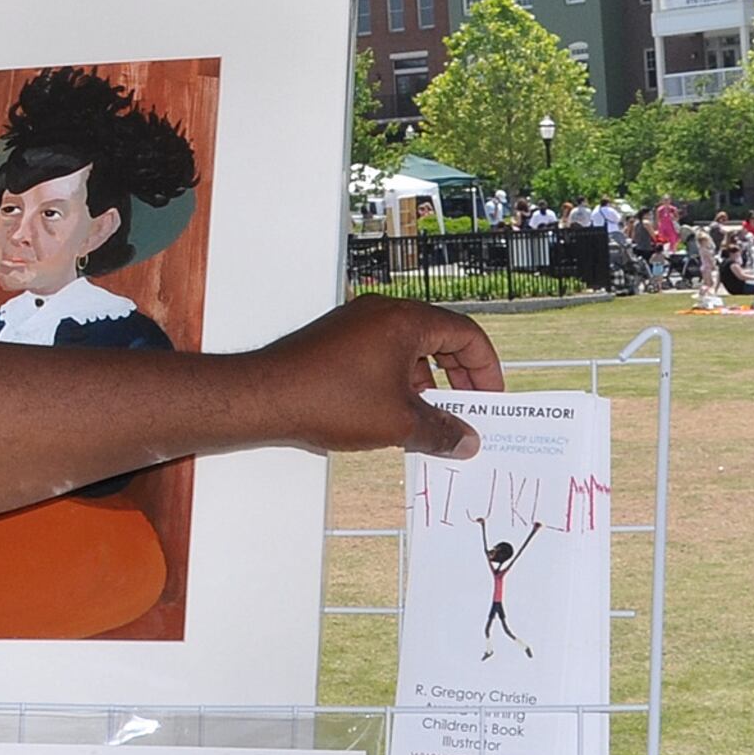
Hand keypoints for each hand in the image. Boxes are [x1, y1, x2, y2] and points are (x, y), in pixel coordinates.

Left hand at [243, 300, 498, 457]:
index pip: (465, 334)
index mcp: (405, 320)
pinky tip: (392, 413)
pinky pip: (381, 355)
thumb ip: (440, 431)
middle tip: (467, 408)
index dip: (485, 368)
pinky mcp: (336, 341)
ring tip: (429, 418)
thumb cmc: (329, 400)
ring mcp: (355, 324)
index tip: (490, 398)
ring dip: (426, 382)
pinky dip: (397, 380)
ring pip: (408, 348)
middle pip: (439, 338)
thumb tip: (465, 441)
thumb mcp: (398, 423)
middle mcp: (382, 313)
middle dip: (458, 376)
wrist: (264, 396)